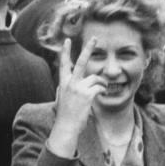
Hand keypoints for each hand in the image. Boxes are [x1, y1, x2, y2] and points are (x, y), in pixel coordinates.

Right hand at [48, 37, 106, 157]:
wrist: (66, 127)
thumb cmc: (65, 115)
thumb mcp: (61, 98)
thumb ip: (65, 88)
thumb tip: (64, 84)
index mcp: (63, 83)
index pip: (63, 64)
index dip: (64, 52)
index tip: (66, 41)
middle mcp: (70, 83)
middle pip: (80, 62)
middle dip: (88, 49)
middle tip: (95, 38)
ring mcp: (78, 88)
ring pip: (95, 78)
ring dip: (101, 82)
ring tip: (102, 88)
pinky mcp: (87, 95)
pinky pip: (99, 87)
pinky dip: (103, 89)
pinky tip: (101, 94)